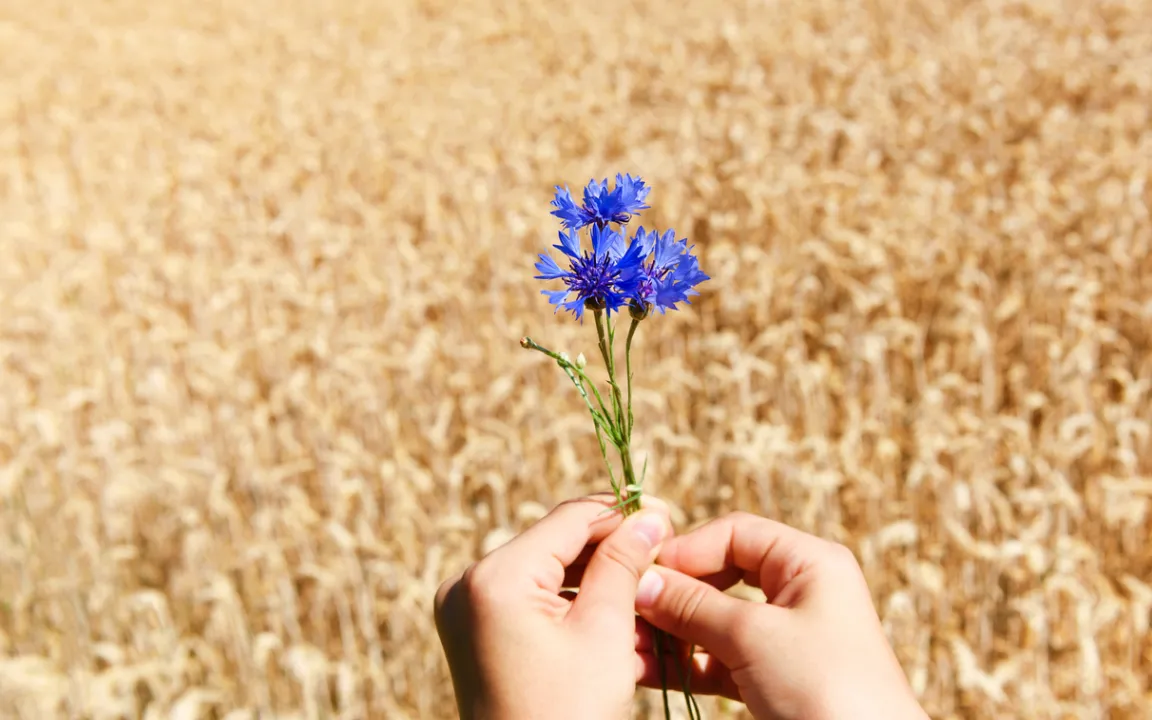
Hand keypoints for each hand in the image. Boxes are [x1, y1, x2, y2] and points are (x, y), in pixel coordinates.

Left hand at [434, 494, 671, 719]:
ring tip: (647, 589)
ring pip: (546, 570)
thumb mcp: (605, 632)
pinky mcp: (472, 628)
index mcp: (494, 578)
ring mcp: (464, 607)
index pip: (569, 520)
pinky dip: (571, 603)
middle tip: (663, 552)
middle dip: (610, 550)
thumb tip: (650, 514)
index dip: (622, 514)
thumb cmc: (569, 714)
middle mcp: (467, 583)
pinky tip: (616, 614)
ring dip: (596, 578)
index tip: (666, 514)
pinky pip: (530, 598)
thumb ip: (623, 563)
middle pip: (556, 543)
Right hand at [633, 511, 927, 719]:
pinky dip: (687, 664)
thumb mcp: (753, 636)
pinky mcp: (774, 678)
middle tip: (629, 608)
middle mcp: (799, 592)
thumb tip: (642, 581)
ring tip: (630, 643)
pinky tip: (649, 670)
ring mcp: (786, 637)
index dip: (686, 550)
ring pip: (715, 621)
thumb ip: (693, 605)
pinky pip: (720, 659)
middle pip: (720, 576)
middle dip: (673, 594)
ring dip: (673, 631)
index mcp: (809, 563)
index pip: (734, 534)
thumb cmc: (826, 687)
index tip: (641, 572)